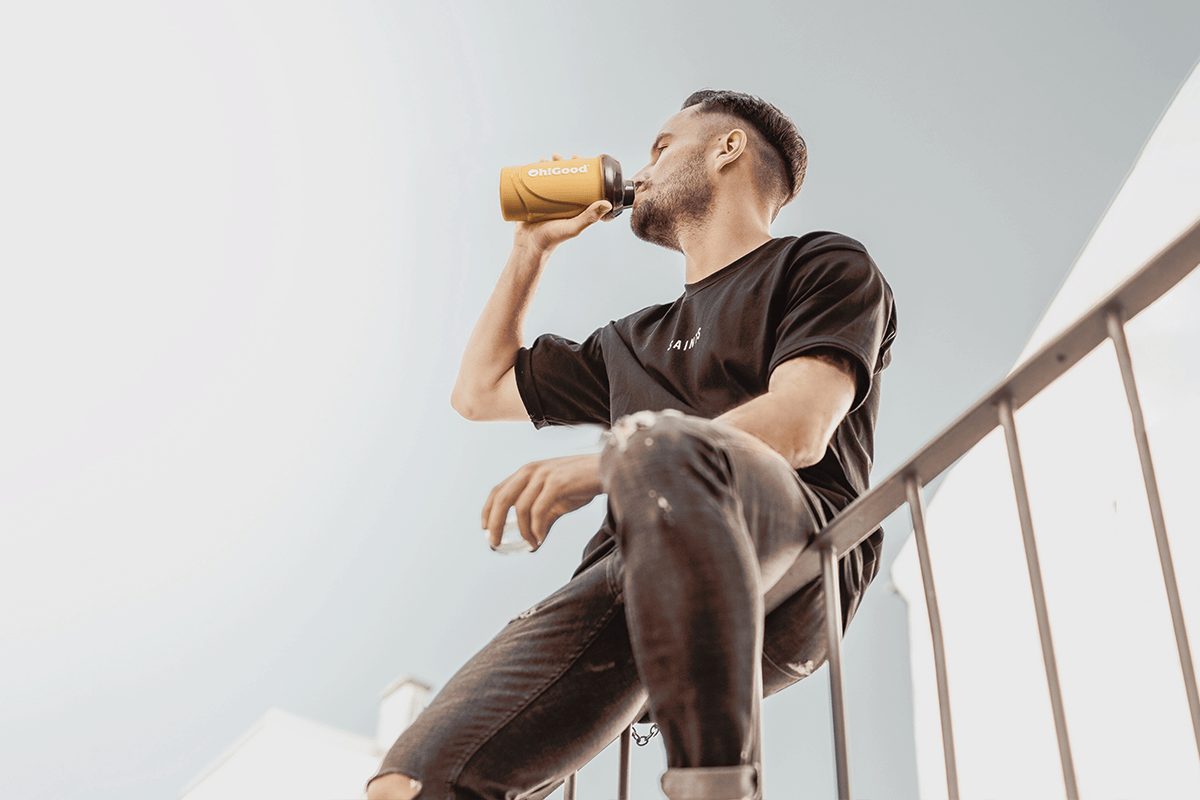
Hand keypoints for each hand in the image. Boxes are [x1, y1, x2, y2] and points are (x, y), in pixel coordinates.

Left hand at [482, 453, 603, 550]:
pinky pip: (539, 510)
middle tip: (494, 542)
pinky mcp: (557, 483)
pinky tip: (540, 538)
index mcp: (527, 472)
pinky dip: (537, 528)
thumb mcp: (556, 500)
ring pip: (521, 507)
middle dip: (495, 523)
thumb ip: (542, 518)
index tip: (484, 529)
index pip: (498, 490)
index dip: (487, 510)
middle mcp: (531, 471)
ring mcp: (544, 475)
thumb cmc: (580, 484)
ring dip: (523, 531)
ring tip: (530, 543)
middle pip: (502, 498)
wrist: (606, 470)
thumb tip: (532, 543)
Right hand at [512, 153, 611, 254]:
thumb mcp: (573, 227)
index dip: (578, 168)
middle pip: (562, 176)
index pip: (579, 182)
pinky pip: (534, 185)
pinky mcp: (533, 202)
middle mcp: (562, 201)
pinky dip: (533, 173)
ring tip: (545, 158)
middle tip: (556, 156)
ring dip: (547, 165)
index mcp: (574, 205)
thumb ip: (589, 217)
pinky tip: (533, 165)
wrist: (529, 246)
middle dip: (560, 163)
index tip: (576, 157)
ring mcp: (547, 201)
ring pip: (548, 178)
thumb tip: (608, 203)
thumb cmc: (553, 239)